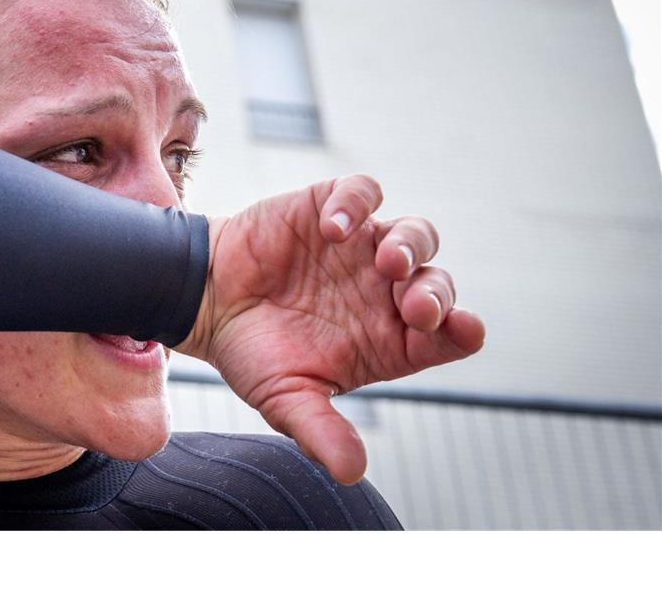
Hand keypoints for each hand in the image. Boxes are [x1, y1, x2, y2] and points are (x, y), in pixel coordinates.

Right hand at [179, 175, 484, 484]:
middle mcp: (384, 291)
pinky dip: (356, 203)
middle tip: (414, 306)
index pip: (445, 336)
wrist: (203, 302)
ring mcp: (360, 247)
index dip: (461, 331)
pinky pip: (361, 194)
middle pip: (437, 283)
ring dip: (410, 245)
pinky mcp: (330, 209)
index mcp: (388, 340)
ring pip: (414, 234)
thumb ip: (320, 431)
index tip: (462, 329)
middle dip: (435, 293)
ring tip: (386, 260)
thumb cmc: (251, 353)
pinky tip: (333, 228)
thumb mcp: (284, 399)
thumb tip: (352, 472)